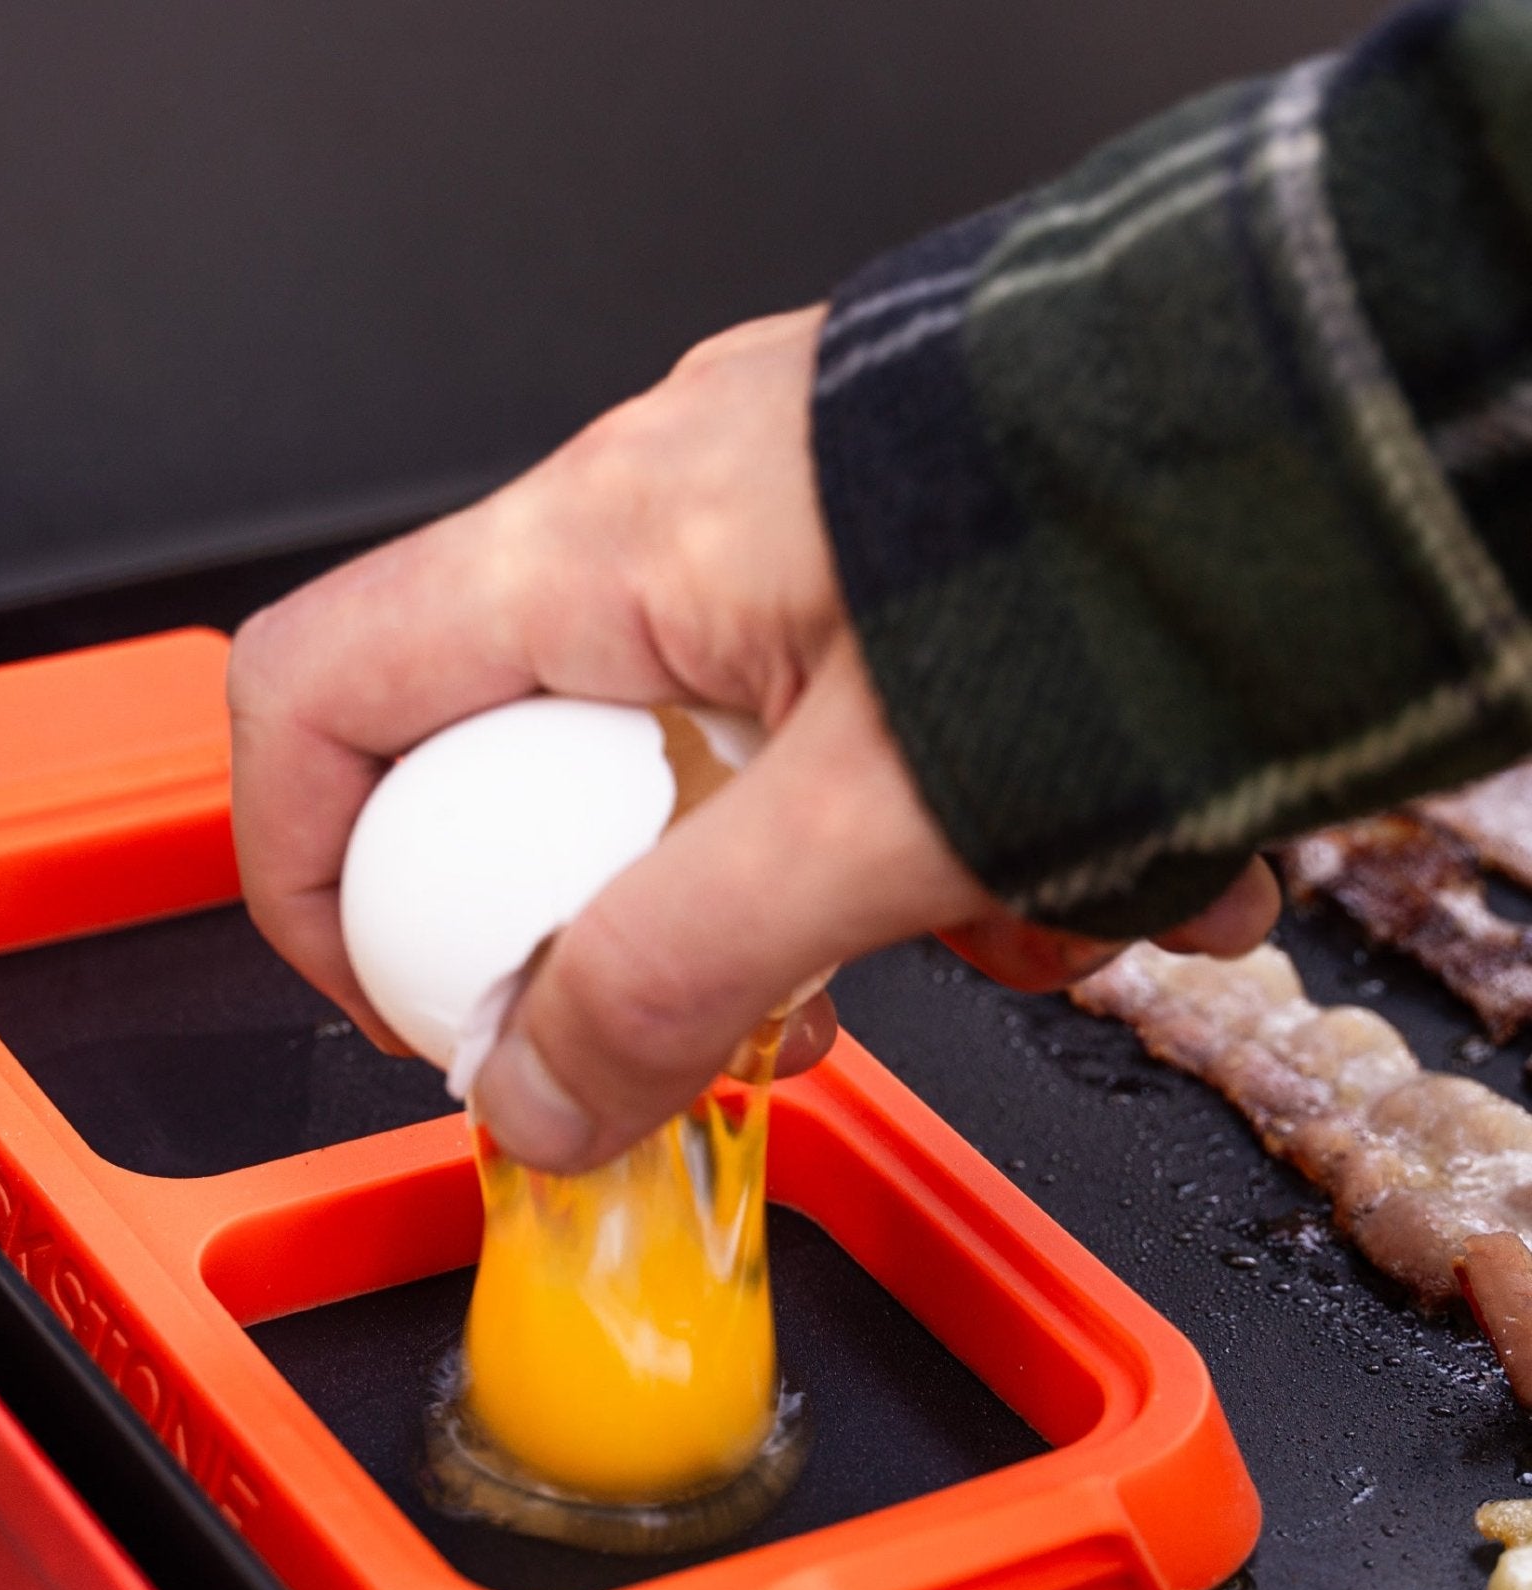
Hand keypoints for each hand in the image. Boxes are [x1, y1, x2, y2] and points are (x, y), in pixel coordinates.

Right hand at [228, 307, 1274, 1172]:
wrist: (1324, 437)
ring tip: (964, 933)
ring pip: (682, 782)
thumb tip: (536, 1106)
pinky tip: (1037, 874)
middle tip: (721, 1019)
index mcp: (588, 552)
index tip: (408, 1009)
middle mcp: (648, 523)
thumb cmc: (1110, 565)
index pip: (313, 700)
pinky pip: (803, 743)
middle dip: (619, 930)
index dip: (310, 877)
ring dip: (801, 907)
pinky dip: (896, 843)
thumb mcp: (862, 825)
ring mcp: (758, 538)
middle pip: (509, 779)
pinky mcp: (864, 574)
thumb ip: (671, 979)